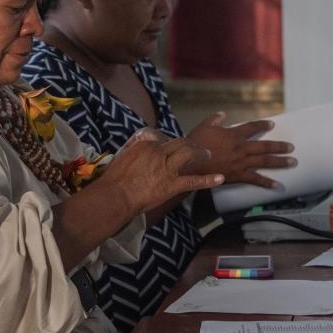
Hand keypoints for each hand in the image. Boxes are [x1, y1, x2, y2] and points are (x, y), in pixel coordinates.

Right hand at [103, 136, 222, 214]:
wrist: (115, 195)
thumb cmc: (113, 180)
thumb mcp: (121, 155)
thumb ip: (133, 148)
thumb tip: (141, 145)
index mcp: (145, 143)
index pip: (162, 137)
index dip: (168, 142)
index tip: (171, 145)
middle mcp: (158, 151)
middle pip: (178, 142)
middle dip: (189, 143)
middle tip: (196, 145)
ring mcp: (167, 167)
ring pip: (188, 153)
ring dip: (200, 152)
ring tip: (208, 153)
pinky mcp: (172, 184)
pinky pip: (193, 180)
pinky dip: (208, 180)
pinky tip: (220, 178)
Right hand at [185, 112, 295, 187]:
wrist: (190, 163)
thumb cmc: (195, 144)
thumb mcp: (204, 126)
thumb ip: (215, 119)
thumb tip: (222, 114)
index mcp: (234, 135)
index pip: (252, 127)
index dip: (263, 125)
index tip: (271, 125)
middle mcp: (241, 148)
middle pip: (265, 146)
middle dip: (280, 146)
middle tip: (291, 148)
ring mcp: (241, 162)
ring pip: (264, 161)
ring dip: (280, 161)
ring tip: (292, 162)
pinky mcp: (238, 175)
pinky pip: (255, 179)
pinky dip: (267, 182)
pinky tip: (277, 185)